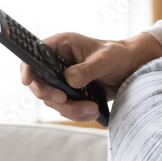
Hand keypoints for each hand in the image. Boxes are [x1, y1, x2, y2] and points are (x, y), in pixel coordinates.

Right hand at [20, 31, 161, 121]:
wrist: (134, 69)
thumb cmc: (119, 56)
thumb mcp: (105, 59)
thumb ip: (86, 69)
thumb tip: (69, 80)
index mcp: (61, 46)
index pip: (34, 56)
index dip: (27, 68)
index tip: (28, 81)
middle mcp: (58, 64)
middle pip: (40, 83)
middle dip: (53, 96)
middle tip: (65, 100)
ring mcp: (64, 80)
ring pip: (54, 100)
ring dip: (71, 109)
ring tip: (92, 109)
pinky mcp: (73, 94)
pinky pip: (67, 108)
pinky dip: (78, 113)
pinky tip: (94, 111)